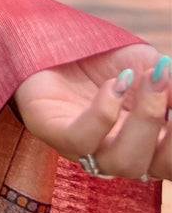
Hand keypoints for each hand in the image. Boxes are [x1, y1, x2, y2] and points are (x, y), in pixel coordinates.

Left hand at [12, 42, 170, 182]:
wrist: (55, 44)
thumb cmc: (107, 64)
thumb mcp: (148, 67)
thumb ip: (169, 83)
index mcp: (147, 145)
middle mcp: (118, 154)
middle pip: (156, 168)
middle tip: (170, 93)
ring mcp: (86, 149)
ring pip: (124, 162)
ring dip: (145, 119)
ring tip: (145, 78)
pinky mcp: (53, 133)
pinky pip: (82, 140)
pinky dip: (105, 112)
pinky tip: (114, 84)